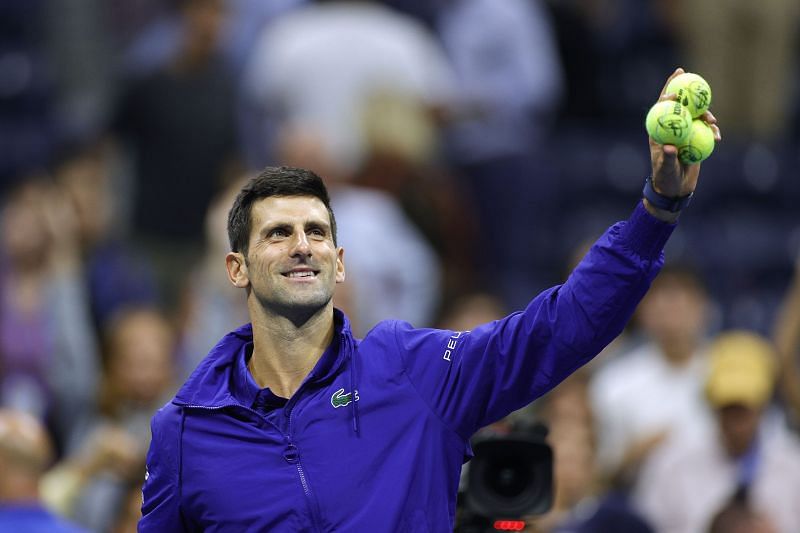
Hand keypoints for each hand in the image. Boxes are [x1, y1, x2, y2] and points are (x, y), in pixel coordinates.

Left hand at [647, 68, 721, 219]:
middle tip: (697, 82)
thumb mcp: (665, 168)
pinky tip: (718, 136)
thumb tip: (671, 146)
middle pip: (681, 105)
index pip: (661, 108)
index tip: (674, 92)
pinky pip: (707, 131)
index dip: (666, 95)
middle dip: (688, 92)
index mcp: (659, 131)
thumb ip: (668, 157)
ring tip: (712, 121)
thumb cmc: (665, 178)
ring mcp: (686, 133)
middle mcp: (673, 129)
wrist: (676, 188)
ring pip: (697, 117)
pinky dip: (713, 132)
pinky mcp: (697, 140)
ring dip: (706, 115)